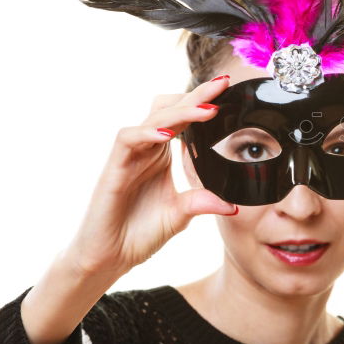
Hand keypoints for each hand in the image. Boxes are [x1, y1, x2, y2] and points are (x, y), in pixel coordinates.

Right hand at [67, 74, 235, 277]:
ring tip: (207, 109)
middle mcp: (146, 149)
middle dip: (196, 95)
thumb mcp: (181, 216)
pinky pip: (127, 139)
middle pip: (169, 109)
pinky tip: (166, 134)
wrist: (108, 258)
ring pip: (151, 118)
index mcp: (163, 155)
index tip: (229, 90)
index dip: (203, 102)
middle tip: (223, 84)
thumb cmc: (139, 233)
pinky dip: (146, 132)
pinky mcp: (113, 169)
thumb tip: (234, 206)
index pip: (184, 119)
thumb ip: (203, 203)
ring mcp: (129, 156)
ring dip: (179, 112)